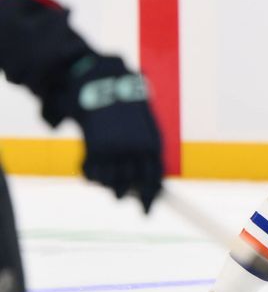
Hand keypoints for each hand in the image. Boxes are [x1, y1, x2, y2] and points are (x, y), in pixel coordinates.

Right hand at [68, 56, 162, 212]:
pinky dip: (89, 174)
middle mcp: (137, 149)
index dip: (149, 197)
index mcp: (153, 142)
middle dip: (125, 193)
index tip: (145, 210)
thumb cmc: (125, 103)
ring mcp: (116, 149)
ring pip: (110, 182)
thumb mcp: (144, 123)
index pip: (154, 179)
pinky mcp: (94, 147)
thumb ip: (146, 148)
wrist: (102, 81)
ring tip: (103, 176)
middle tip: (119, 195)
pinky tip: (88, 166)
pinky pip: (91, 173)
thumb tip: (149, 179)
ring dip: (106, 183)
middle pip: (131, 184)